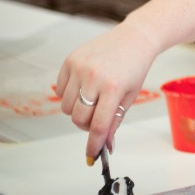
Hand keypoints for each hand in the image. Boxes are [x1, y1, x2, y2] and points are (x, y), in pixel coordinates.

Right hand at [55, 19, 159, 160]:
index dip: (93, 144)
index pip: (98, 125)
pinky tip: (84, 86)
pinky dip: (69, 95)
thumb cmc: (135, 68)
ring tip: (93, 99)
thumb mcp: (130, 97)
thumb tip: (104, 146)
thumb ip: (115, 121)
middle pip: (79, 118)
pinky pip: (59, 90)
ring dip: (77, 110)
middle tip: (97, 118)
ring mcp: (79, 68)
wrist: (134, 38)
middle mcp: (94, 77)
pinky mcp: (70, 60)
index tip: (91, 156)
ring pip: (67, 107)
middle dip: (86, 125)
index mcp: (113, 88)